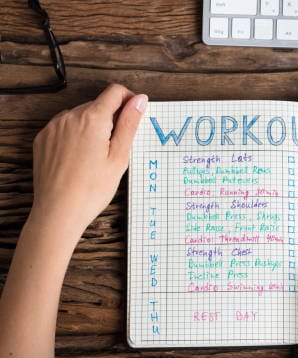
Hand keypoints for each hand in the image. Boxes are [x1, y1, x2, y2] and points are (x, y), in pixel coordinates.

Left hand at [30, 83, 146, 233]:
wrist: (59, 211)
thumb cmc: (91, 189)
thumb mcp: (119, 157)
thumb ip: (130, 124)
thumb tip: (139, 100)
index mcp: (92, 119)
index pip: (115, 92)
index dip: (129, 100)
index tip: (134, 115)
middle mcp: (70, 117)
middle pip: (98, 104)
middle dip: (111, 119)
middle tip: (117, 148)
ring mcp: (53, 127)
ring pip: (81, 116)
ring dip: (93, 128)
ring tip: (97, 157)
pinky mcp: (44, 139)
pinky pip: (65, 127)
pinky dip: (76, 136)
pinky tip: (80, 159)